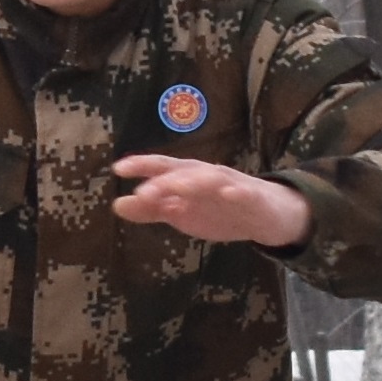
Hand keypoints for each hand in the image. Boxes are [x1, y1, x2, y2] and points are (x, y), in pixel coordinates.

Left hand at [107, 156, 311, 249]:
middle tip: (142, 193)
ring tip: (175, 188)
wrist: (265, 214)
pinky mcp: (251, 197)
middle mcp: (206, 176)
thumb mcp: (180, 212)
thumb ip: (151, 209)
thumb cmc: (217, 207)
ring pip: (210, 179)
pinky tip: (228, 195)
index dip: (141, 166)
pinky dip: (236, 192)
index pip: (162, 168)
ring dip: (193, 182)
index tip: (118, 169)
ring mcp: (229, 185)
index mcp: (187, 178)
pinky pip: (244, 193)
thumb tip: (117, 205)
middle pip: (183, 173)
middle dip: (163, 181)